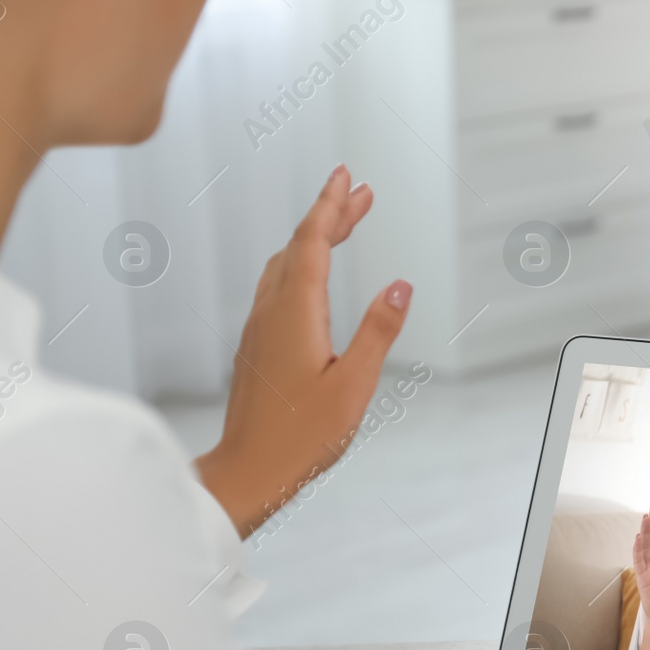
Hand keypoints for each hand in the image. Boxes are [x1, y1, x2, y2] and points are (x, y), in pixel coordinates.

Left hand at [195, 166, 409, 536]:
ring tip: (342, 225)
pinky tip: (313, 277)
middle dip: (329, 215)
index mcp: (296, 313)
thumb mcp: (354, 385)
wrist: (247, 473)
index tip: (347, 177)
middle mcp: (272, 311)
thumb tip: (401, 285)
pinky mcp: (258, 346)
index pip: (313, 242)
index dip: (331, 205)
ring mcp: (260, 328)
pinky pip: (278, 287)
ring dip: (314, 239)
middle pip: (299, 246)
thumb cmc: (301, 437)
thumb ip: (378, 331)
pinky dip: (302, 265)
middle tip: (359, 191)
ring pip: (285, 265)